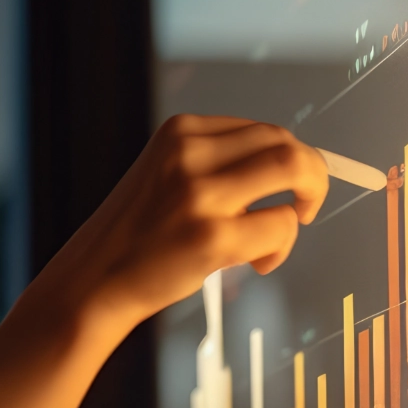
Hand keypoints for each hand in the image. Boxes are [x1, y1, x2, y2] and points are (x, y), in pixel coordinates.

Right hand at [35, 114, 330, 332]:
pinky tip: (259, 262)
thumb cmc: (138, 234)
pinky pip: (280, 226)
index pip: (263, 128)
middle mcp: (189, 154)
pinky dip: (282, 246)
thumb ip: (217, 162)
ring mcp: (201, 195)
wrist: (95, 279)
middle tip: (306, 206)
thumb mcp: (168, 174)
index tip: (293, 184)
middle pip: (285, 143)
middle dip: (312, 175)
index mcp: (180, 132)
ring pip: (293, 171)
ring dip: (307, 201)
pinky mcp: (211, 237)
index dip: (293, 157)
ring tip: (284, 232)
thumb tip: (290, 164)